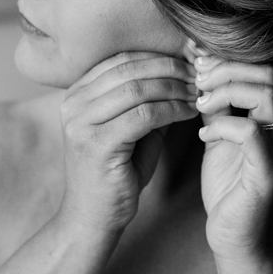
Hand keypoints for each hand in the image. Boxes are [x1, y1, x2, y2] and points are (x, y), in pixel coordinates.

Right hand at [58, 52, 199, 233]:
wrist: (95, 216)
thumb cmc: (119, 171)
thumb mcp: (135, 128)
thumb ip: (152, 101)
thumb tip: (185, 73)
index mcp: (78, 94)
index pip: (122, 59)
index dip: (160, 57)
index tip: (190, 61)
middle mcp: (72, 103)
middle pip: (129, 69)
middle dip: (170, 68)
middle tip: (200, 74)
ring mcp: (81, 123)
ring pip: (137, 89)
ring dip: (175, 89)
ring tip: (198, 93)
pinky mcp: (97, 144)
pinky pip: (144, 115)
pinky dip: (172, 110)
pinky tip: (190, 112)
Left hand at [193, 54, 272, 261]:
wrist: (237, 241)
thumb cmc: (229, 191)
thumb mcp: (220, 139)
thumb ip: (217, 108)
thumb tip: (199, 72)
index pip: (264, 69)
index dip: (229, 59)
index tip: (196, 62)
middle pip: (269, 74)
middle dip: (226, 69)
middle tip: (196, 80)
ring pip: (265, 96)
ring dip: (226, 91)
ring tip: (200, 104)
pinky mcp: (270, 172)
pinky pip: (251, 133)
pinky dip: (223, 126)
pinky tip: (203, 136)